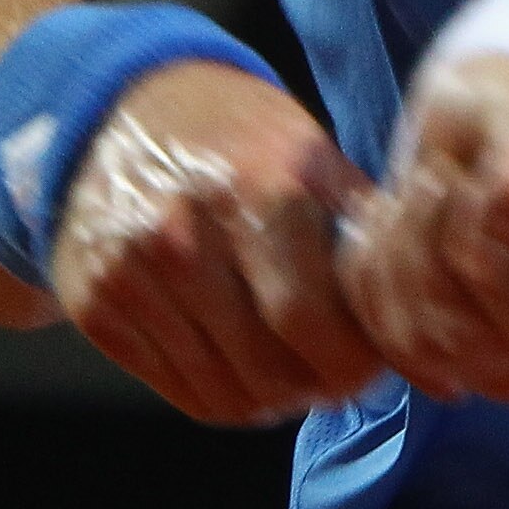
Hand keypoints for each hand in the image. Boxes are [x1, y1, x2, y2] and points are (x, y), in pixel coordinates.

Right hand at [50, 61, 384, 425]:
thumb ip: (359, 224)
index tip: (371, 361)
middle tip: (337, 376)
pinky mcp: (96, 306)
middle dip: (318, 386)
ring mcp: (132, 274)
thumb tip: (412, 301)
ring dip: (273, 399)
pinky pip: (177, 390)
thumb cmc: (233, 135)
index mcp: (257, 188)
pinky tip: (242, 365)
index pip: (309, 320)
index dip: (353, 361)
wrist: (115, 109)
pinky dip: (222, 393)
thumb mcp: (307, 150)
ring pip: (225, 394)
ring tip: (294, 372)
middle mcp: (186, 234)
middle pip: (268, 370)